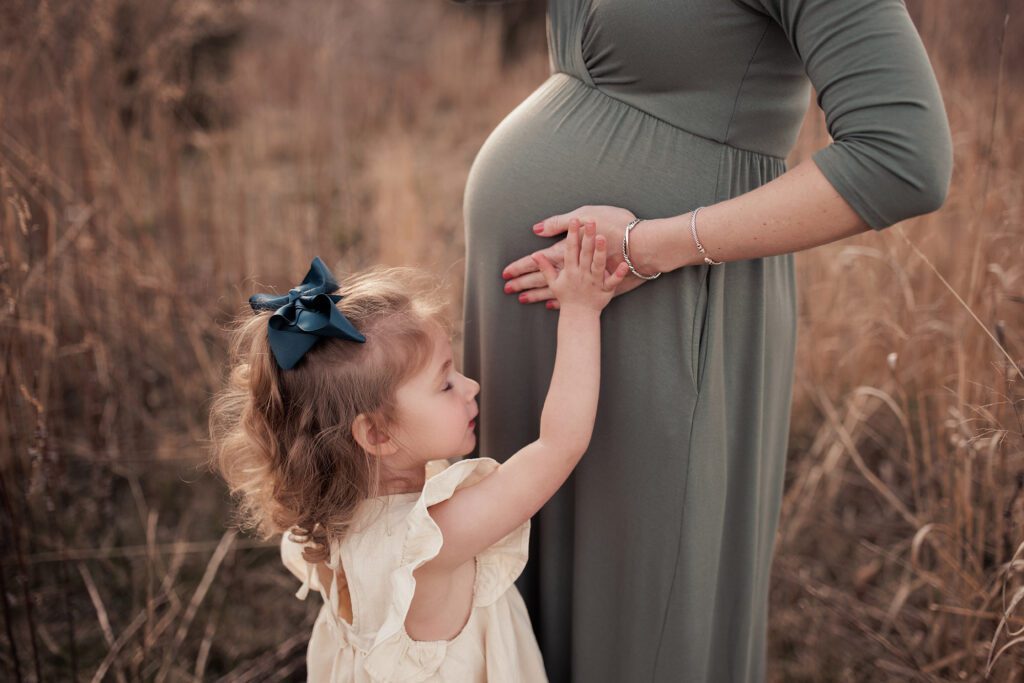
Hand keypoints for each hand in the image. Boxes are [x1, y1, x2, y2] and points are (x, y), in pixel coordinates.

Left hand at [502, 206, 652, 309]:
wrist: (644, 244)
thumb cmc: (617, 225)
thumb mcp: (586, 213)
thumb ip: (560, 222)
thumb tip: (537, 229)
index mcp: (568, 252)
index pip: (539, 260)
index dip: (521, 267)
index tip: (505, 273)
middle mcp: (574, 269)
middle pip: (543, 278)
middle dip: (524, 283)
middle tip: (508, 289)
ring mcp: (584, 280)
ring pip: (556, 289)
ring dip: (538, 293)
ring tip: (523, 298)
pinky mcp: (595, 287)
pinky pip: (571, 296)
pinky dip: (562, 300)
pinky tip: (552, 304)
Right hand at [531, 220, 628, 312]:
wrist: (579, 316)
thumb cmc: (567, 298)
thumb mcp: (553, 282)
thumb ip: (545, 267)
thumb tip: (534, 255)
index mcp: (570, 270)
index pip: (569, 249)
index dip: (571, 234)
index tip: (573, 220)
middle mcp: (582, 274)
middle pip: (584, 253)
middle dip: (586, 237)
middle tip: (590, 221)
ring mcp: (594, 282)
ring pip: (597, 265)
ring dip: (600, 252)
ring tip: (602, 238)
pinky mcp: (606, 290)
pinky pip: (613, 281)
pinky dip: (618, 274)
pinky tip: (624, 265)